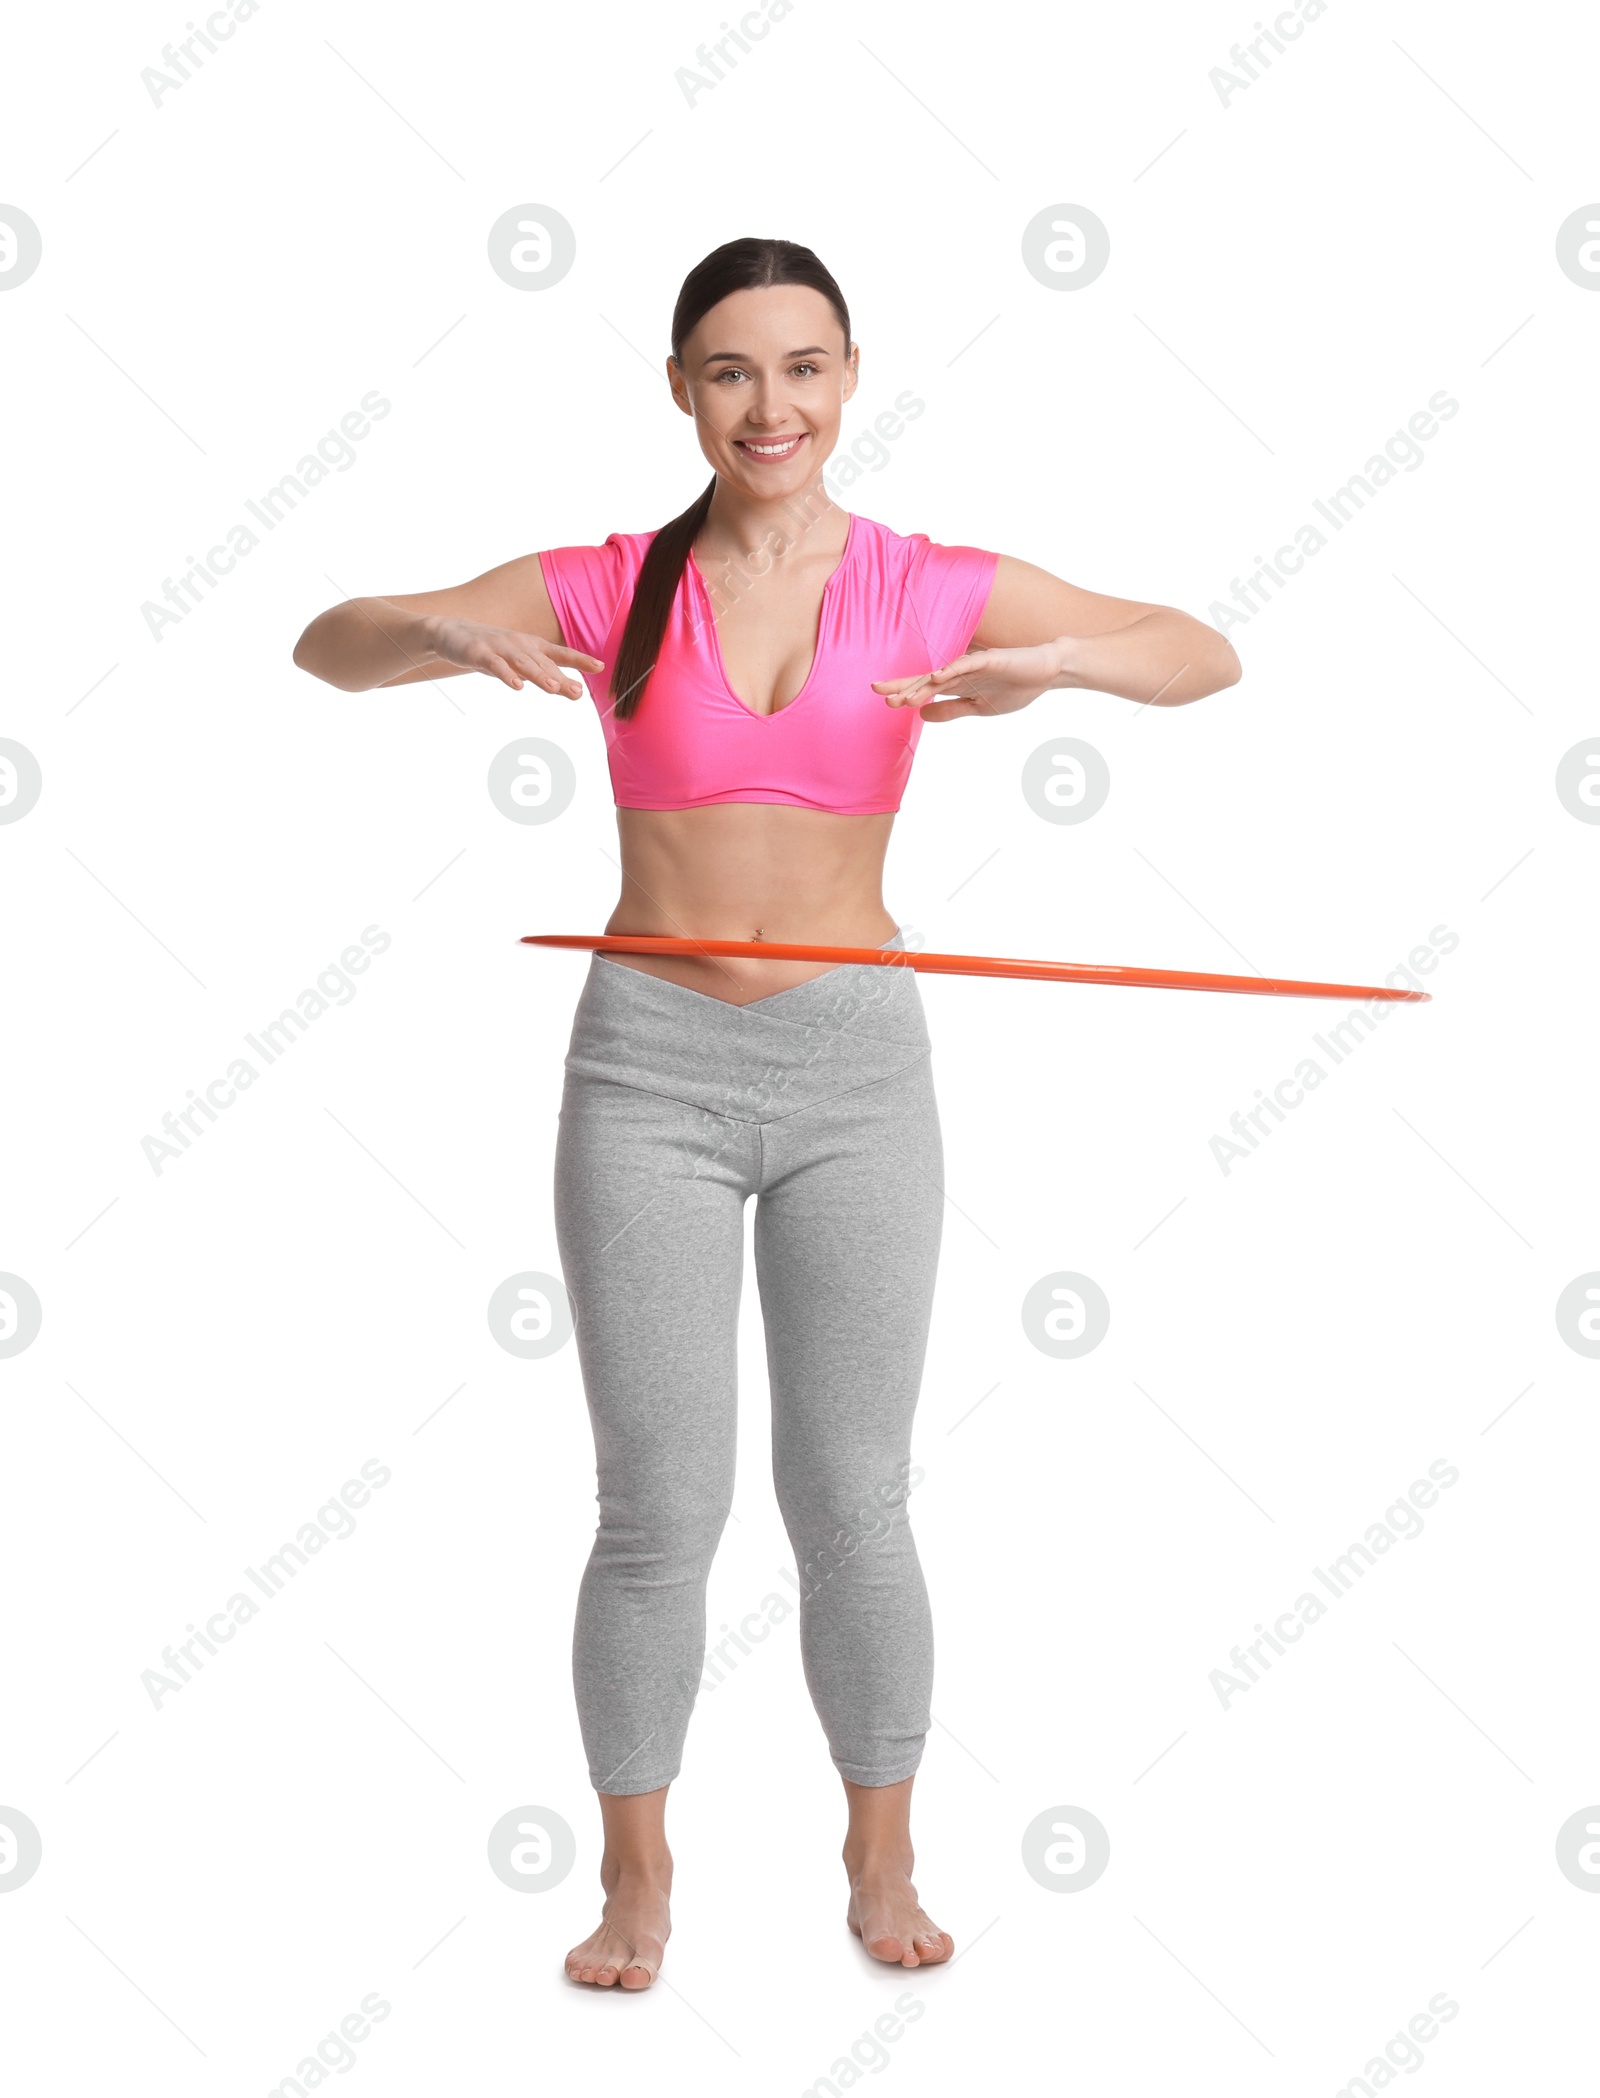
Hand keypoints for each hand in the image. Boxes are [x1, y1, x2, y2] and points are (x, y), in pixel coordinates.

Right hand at [422, 616, 603, 696]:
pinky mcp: (481, 654)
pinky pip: (496, 666)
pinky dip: (506, 675)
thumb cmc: (493, 650)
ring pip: (523, 664)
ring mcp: (500, 648)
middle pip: (544, 664)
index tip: (600, 667)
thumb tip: (571, 689)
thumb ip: (543, 675)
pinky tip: (516, 686)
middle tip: (578, 694)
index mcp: (532, 647)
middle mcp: (520, 645)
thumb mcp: (520, 662)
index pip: (560, 654)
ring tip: (554, 689)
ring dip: (539, 676)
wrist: (453, 633)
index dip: (580, 660)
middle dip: (562, 678)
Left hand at [872, 643, 1062, 721]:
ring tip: (903, 694)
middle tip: (878, 691)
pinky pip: (969, 663)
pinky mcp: (992, 659)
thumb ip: (951, 710)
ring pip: (943, 674)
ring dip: (923, 684)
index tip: (883, 701)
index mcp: (958, 684)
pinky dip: (953, 668)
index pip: (925, 689)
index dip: (905, 693)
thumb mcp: (979, 707)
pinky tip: (937, 675)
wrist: (1048, 671)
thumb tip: (922, 715)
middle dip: (903, 686)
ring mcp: (975, 665)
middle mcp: (961, 672)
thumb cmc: (1016, 687)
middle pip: (926, 679)